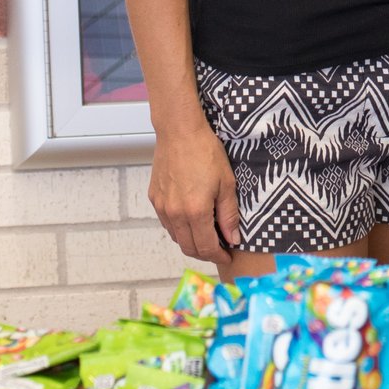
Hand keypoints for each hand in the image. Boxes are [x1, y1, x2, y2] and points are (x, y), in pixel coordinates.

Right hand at [148, 124, 241, 264]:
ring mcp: (162, 207)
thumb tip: (233, 238)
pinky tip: (191, 220)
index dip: (218, 256)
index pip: (206, 247)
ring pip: (176, 237)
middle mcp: (175, 214)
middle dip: (205, 253)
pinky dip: (180, 228)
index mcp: (195, 211)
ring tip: (206, 235)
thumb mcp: (226, 183)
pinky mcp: (155, 198)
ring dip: (191, 242)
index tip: (227, 257)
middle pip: (189, 247)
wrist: (179, 132)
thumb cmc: (205, 152)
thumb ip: (229, 215)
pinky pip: (167, 223)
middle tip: (218, 249)